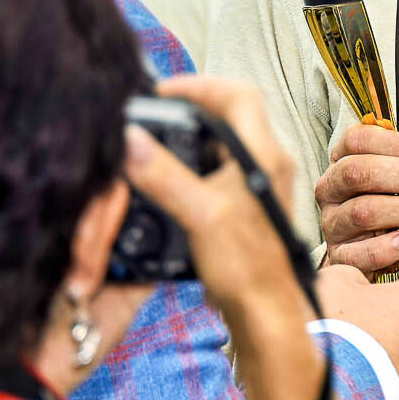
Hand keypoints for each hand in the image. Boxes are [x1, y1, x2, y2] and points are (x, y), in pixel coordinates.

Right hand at [127, 75, 304, 323]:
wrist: (266, 315)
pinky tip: (170, 179)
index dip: (201, 84)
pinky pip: (221, 171)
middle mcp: (268, 165)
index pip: (239, 95)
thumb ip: (163, 175)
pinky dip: (195, 165)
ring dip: (192, 138)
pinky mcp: (249, 208)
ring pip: (225, 144)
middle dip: (192, 108)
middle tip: (155, 114)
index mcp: (265, 156)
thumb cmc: (247, 269)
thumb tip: (130, 140)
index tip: (164, 91)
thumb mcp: (198, 215)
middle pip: (231, 115)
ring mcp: (261, 186)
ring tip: (157, 143)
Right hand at [316, 107, 398, 273]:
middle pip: (357, 172)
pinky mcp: (340, 255)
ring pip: (362, 211)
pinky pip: (357, 253)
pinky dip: (385, 248)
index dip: (393, 143)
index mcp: (344, 159)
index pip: (356, 139)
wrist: (379, 251)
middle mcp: (331, 188)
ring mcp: (332, 223)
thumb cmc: (395, 202)